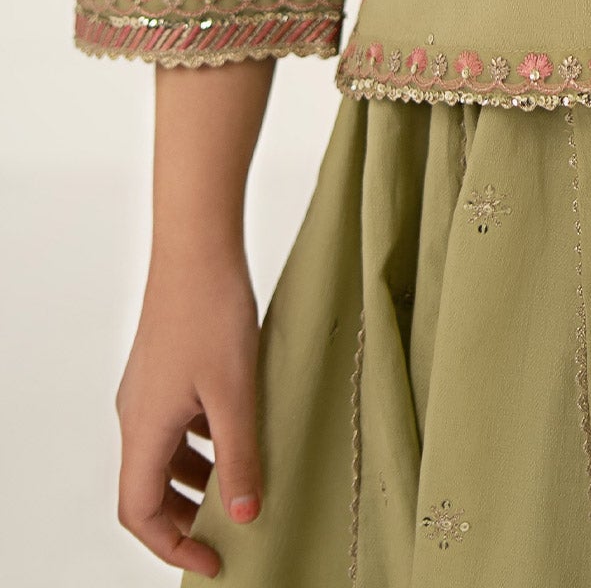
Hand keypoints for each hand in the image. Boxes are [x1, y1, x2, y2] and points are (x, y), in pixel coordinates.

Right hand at [115, 250, 261, 574]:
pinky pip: (174, 422)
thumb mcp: (235, 393)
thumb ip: (239, 457)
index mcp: (144, 428)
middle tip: (228, 529)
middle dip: (184, 517)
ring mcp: (148, 388)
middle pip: (147, 487)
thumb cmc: (212, 311)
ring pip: (162, 453)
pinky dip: (199, 441)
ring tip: (239, 484)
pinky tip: (237, 432)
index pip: (139, 512)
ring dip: (195, 478)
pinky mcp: (164, 365)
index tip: (213, 558)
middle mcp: (136, 413)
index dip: (172, 544)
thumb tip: (243, 515)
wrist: (197, 245)